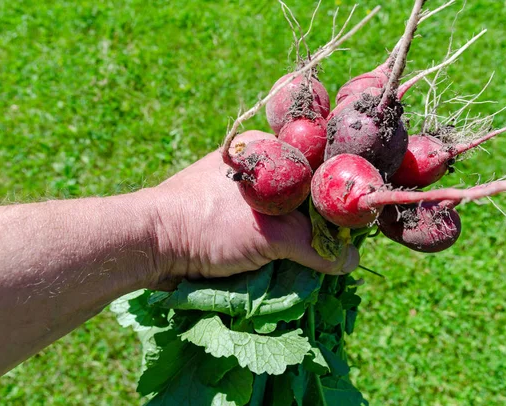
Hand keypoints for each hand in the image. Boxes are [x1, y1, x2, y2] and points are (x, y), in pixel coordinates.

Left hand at [147, 130, 359, 288]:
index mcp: (264, 151)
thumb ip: (313, 245)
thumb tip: (349, 260)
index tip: (354, 220)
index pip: (316, 166)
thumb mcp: (269, 233)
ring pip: (284, 217)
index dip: (336, 192)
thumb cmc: (208, 223)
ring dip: (297, 241)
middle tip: (339, 246)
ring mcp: (240, 198)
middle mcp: (255, 170)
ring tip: (317, 260)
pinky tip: (291, 265)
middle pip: (302, 196)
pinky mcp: (228, 223)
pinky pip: (265, 232)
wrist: (150, 245)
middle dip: (318, 223)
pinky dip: (278, 250)